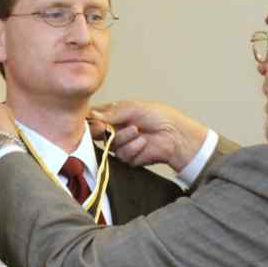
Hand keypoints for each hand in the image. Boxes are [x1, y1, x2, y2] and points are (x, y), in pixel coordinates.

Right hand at [90, 101, 207, 170]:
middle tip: (107, 128)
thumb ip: (112, 113)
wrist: (175, 136)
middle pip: (97, 133)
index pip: (95, 116)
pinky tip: (143, 142)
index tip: (95, 120)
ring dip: (124, 138)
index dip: (92, 119)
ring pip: (110, 145)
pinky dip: (133, 148)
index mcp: (115, 114)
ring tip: (137, 131)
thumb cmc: (160, 117)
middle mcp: (116, 129)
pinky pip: (122, 155)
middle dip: (102, 130)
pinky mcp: (129, 158)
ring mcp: (122, 144)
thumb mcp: (133, 108)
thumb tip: (92, 115)